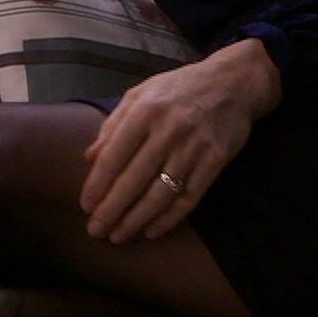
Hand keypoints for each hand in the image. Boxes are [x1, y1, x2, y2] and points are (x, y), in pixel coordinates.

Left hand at [78, 37, 280, 244]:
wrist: (232, 82)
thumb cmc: (178, 88)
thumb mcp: (141, 94)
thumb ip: (114, 124)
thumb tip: (90, 157)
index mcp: (145, 111)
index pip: (115, 155)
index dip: (98, 184)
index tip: (86, 206)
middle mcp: (168, 130)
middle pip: (135, 179)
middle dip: (112, 209)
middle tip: (96, 230)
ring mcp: (194, 147)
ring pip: (161, 193)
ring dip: (137, 219)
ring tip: (119, 235)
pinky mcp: (216, 160)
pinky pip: (189, 197)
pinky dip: (170, 218)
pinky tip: (152, 230)